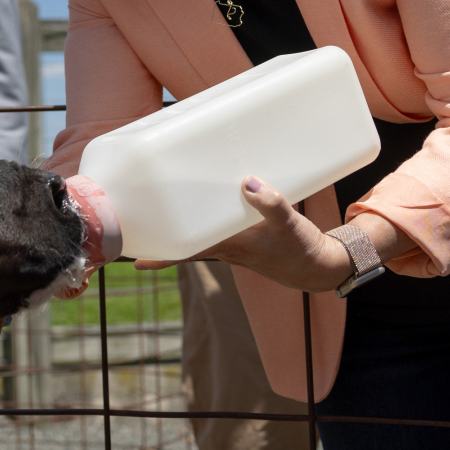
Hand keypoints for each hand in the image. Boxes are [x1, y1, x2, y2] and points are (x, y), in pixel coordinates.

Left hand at [135, 177, 355, 292]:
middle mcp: (223, 247)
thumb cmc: (300, 250)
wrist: (316, 266)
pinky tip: (202, 200)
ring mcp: (230, 243)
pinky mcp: (240, 236)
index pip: (185, 252)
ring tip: (158, 204)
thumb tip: (248, 183)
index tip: (133, 257)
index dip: (159, 255)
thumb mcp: (288, 224)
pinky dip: (203, 215)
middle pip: (181, 241)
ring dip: (179, 222)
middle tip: (134, 218)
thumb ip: (271, 203)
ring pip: (195, 233)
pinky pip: (213, 226)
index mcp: (228, 247)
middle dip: (159, 234)